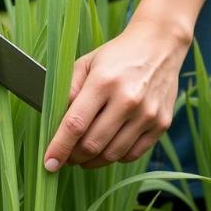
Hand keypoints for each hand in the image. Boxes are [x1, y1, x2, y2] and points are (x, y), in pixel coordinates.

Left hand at [43, 19, 190, 170]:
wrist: (159, 46)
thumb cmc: (116, 57)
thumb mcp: (85, 64)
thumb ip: (67, 92)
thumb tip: (54, 124)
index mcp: (103, 82)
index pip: (75, 124)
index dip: (59, 147)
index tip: (49, 164)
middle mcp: (127, 99)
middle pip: (93, 144)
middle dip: (74, 157)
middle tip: (66, 157)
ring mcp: (147, 114)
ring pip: (112, 154)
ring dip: (92, 162)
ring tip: (83, 157)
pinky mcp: (161, 124)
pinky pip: (132, 154)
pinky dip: (115, 158)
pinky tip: (106, 149)